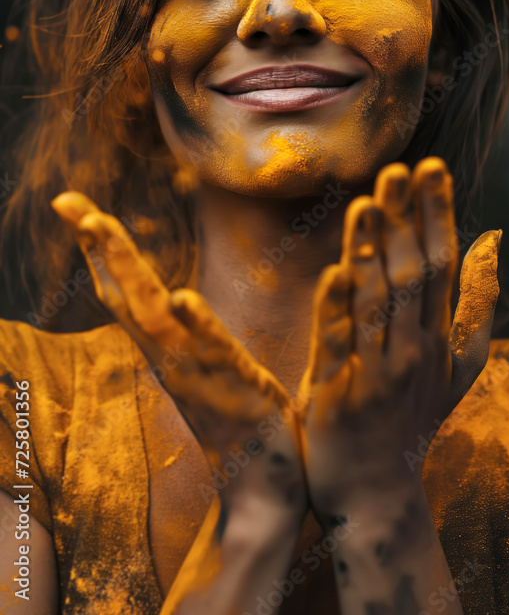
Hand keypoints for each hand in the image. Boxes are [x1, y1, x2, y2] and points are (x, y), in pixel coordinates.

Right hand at [51, 192, 307, 526]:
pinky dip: (194, 324)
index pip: (122, 289)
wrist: (268, 476)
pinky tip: (180, 296)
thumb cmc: (236, 412)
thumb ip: (182, 326)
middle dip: (100, 247)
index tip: (70, 203)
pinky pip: (212, 350)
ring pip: (154, 316)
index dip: (97, 247)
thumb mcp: (201, 359)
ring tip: (102, 226)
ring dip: (126, 269)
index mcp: (164, 344)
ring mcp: (198, 369)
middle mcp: (171, 355)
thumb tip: (167, 293)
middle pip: (126, 295)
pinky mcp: (237, 384)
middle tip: (71, 203)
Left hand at [296, 157, 500, 522]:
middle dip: (406, 221)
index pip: (440, 263)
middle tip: (399, 169)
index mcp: (436, 336)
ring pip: (377, 304)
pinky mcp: (337, 396)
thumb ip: (477, 302)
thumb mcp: (458, 363)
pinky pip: (340, 347)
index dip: (436, 215)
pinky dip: (338, 310)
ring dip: (371, 252)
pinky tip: (335, 273)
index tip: (431, 167)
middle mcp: (411, 350)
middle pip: (412, 276)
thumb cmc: (412, 418)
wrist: (377, 495)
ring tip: (365, 204)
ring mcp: (376, 373)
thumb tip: (494, 241)